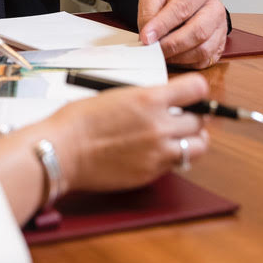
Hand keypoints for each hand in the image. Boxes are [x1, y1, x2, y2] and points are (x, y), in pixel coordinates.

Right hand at [0, 73, 210, 221]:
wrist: (62, 151)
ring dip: (191, 141)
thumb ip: (147, 100)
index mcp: (150, 99)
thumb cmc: (80, 120)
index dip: (196, 90)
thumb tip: (165, 102)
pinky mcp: (151, 174)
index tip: (192, 94)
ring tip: (177, 139)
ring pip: (197, 147)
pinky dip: (171, 158)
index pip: (197, 89)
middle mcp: (160, 126)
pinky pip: (175, 164)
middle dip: (192, 117)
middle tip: (181, 118)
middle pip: (200, 121)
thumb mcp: (118, 95)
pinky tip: (154, 152)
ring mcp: (158, 153)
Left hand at [137, 0, 227, 67]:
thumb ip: (149, 13)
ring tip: (161, 53)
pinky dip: (186, 63)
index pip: (183, 8)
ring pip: (203, 50)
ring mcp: (220, 28)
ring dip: (178, 56)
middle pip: (198, 32)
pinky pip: (205, 60)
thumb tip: (148, 37)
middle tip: (153, 49)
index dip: (163, 25)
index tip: (147, 37)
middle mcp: (215, 8)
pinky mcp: (220, 45)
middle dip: (171, 45)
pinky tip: (173, 56)